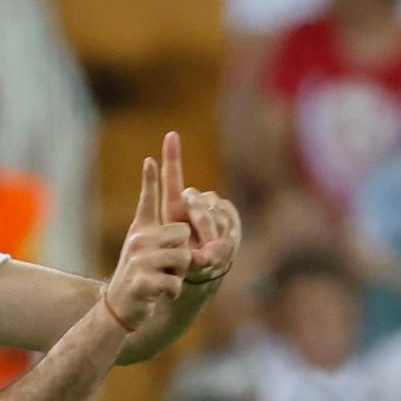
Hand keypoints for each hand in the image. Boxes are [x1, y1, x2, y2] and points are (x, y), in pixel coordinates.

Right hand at [104, 157, 192, 329]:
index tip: (151, 158)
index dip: (150, 179)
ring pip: (183, 257)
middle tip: (166, 266)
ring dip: (179, 273)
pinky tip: (159, 293)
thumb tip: (166, 205)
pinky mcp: (143, 282)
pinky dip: (172, 291)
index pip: (147, 199)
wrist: (118, 307)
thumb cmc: (136, 274)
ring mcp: (139, 261)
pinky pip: (175, 281)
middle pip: (181, 234)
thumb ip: (154, 226)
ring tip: (162, 279)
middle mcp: (137, 241)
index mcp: (140, 230)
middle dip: (182, 252)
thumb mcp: (141, 246)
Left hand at [160, 132, 241, 283]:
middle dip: (202, 226)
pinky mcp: (227, 211)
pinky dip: (227, 234)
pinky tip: (221, 244)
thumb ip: (197, 258)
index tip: (171, 135)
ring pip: (215, 212)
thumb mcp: (186, 262)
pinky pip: (229, 218)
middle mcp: (192, 201)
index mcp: (174, 208)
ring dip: (214, 234)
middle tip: (205, 249)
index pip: (172, 179)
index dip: (172, 156)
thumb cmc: (188, 261)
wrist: (206, 265)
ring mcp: (211, 204)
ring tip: (211, 250)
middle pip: (198, 202)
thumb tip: (207, 256)